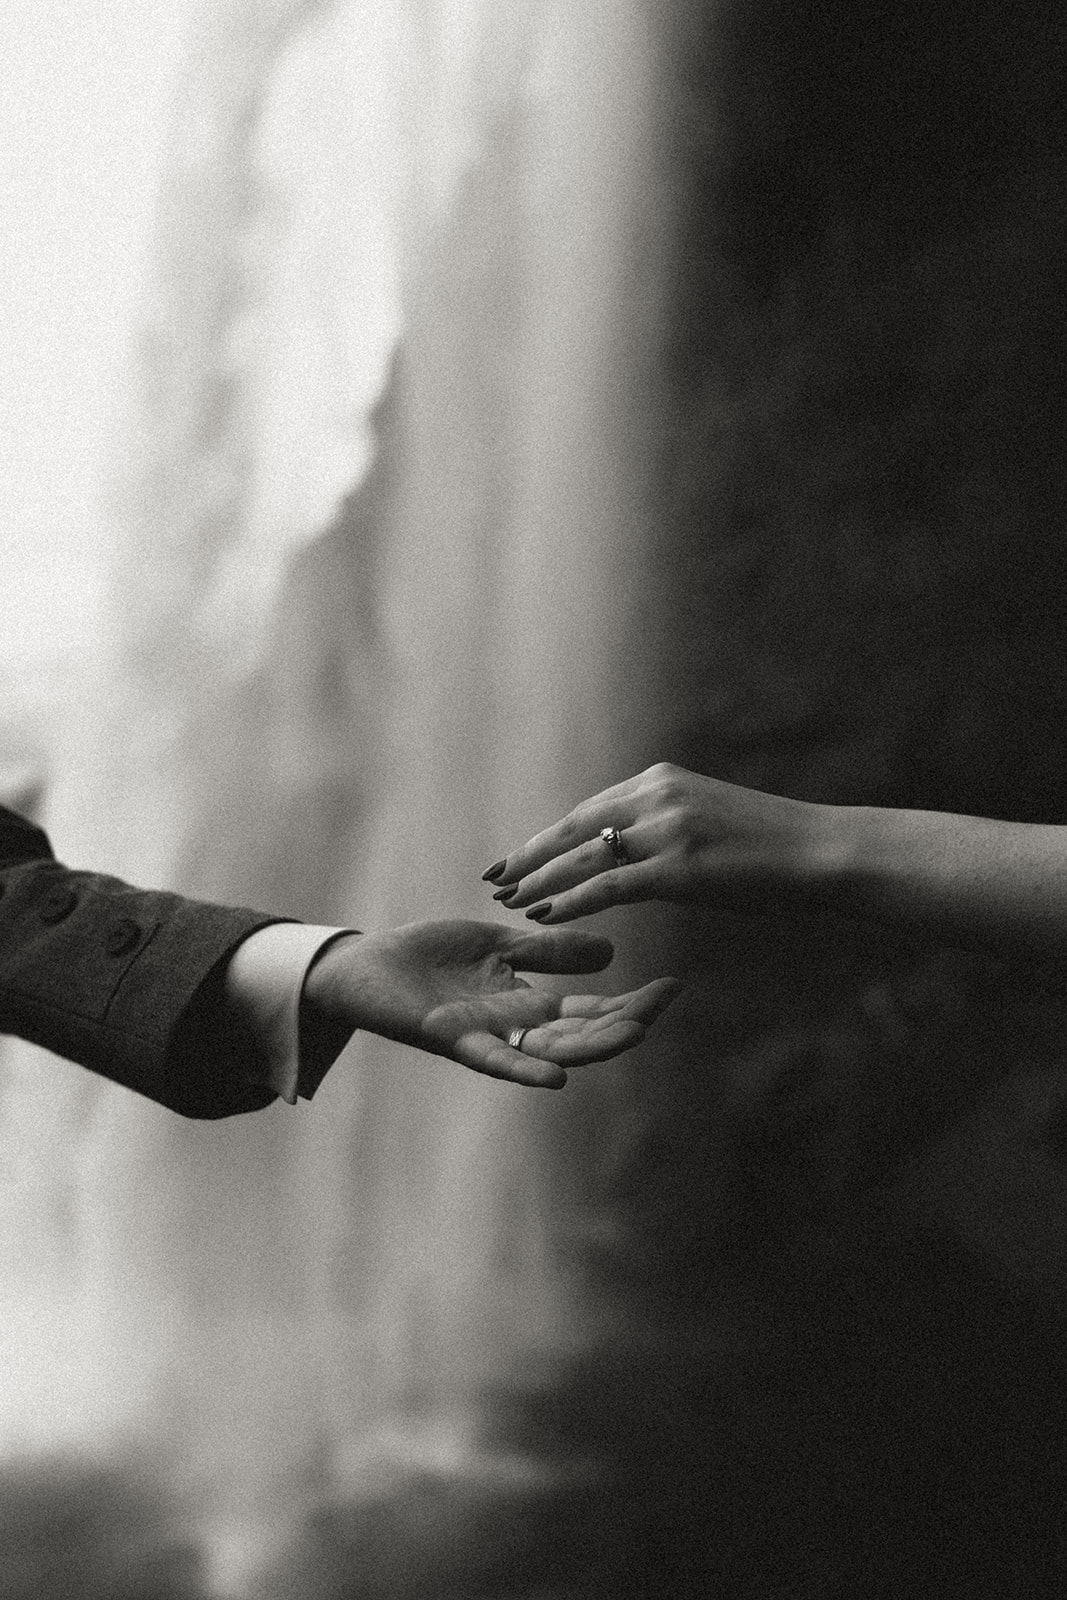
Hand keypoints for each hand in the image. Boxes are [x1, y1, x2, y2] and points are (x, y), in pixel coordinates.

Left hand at [302, 919, 679, 1088]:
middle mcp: (513, 1029)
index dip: (631, 1002)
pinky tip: (556, 1079)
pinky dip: (525, 1071)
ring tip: (631, 1037)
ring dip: (588, 1048)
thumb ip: (548, 952)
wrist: (367, 967)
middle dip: (622, 1023)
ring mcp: (485, 1037)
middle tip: (662, 1009)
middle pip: (580, 1034)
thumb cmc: (428, 958)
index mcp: (527, 1004)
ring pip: (546, 1051)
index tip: (674, 987)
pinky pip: (494, 1060)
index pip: (591, 1009)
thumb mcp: (499, 947)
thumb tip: (610, 954)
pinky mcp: (451, 1039)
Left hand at [483, 762, 833, 922]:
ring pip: (583, 858)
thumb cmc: (770, 844)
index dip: (548, 837)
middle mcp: (656, 796)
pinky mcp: (678, 866)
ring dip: (540, 881)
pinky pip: (609, 886)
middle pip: (572, 829)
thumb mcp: (707, 818)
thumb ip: (665, 826)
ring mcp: (666, 829)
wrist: (819, 850)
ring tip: (509, 901)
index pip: (588, 812)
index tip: (517, 855)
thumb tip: (634, 851)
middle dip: (528, 855)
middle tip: (492, 876)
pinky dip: (572, 901)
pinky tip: (544, 915)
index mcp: (660, 780)